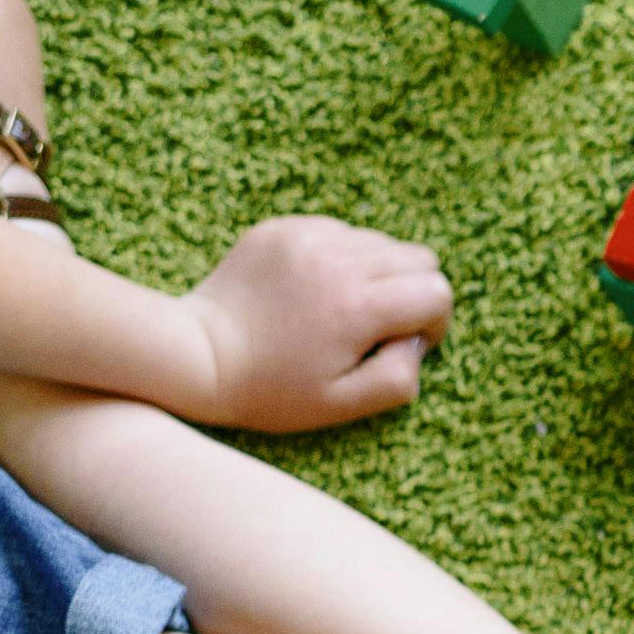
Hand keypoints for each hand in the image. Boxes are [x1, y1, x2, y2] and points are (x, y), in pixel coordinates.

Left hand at [182, 215, 451, 430]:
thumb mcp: (344, 405)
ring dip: (377, 273)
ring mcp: (307, 236)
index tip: (408, 342)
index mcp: (357, 307)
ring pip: (381, 241)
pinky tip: (313, 289)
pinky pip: (340, 231)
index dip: (434, 321)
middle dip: (413, 292)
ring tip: (342, 306)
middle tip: (381, 324)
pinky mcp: (283, 228)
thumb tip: (417, 340)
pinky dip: (341, 258)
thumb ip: (400, 377)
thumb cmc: (272, 389)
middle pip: (418, 257)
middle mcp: (337, 261)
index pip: (436, 291)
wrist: (196, 354)